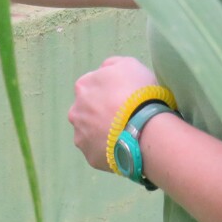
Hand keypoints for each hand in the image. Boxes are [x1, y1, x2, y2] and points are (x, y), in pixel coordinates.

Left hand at [67, 56, 157, 170]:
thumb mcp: (129, 64)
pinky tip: (123, 147)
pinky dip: (108, 150)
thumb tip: (104, 71)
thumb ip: (111, 65)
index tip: (123, 98)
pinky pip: (98, 151)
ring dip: (102, 132)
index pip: (92, 86)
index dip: (109, 92)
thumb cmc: (138, 92)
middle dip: (101, 113)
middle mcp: (76, 111)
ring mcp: (81, 135)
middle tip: (124, 118)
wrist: (145, 129)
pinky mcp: (89, 156)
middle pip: (87, 110)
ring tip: (125, 135)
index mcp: (83, 86)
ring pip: (90, 132)